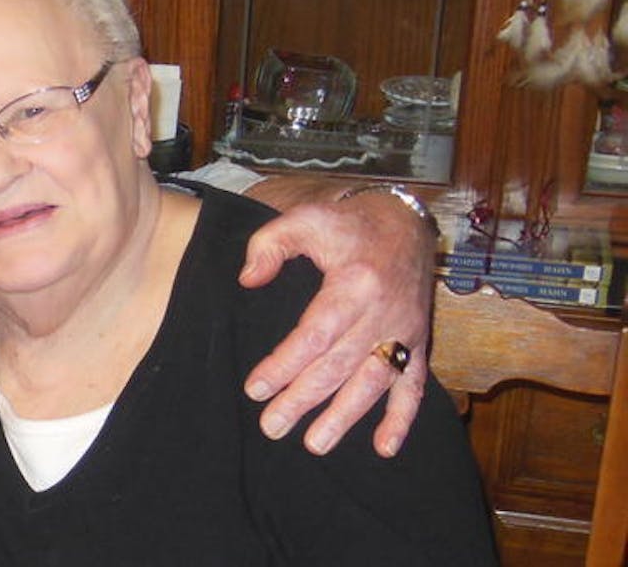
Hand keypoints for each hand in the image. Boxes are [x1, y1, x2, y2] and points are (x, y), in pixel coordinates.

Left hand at [239, 190, 433, 457]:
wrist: (406, 222)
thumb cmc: (347, 224)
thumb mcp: (304, 219)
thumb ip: (269, 245)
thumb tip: (248, 280)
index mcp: (354, 283)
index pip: (315, 335)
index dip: (284, 364)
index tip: (256, 388)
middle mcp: (383, 313)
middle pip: (338, 366)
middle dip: (303, 400)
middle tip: (272, 426)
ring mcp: (405, 331)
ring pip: (373, 383)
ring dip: (345, 417)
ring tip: (315, 444)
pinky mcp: (418, 342)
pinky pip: (415, 386)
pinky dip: (402, 418)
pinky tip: (384, 448)